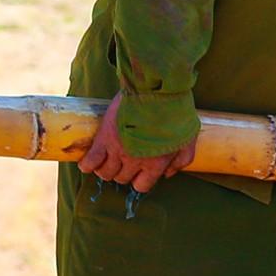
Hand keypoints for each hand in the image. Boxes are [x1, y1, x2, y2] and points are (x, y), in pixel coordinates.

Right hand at [78, 92, 195, 194]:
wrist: (157, 89)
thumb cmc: (175, 112)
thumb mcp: (188, 138)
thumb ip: (181, 160)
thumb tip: (168, 174)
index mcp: (156, 164)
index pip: (141, 186)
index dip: (140, 180)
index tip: (139, 171)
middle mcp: (135, 161)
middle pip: (122, 178)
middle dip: (123, 172)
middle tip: (124, 160)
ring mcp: (118, 151)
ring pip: (105, 173)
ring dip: (105, 169)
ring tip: (108, 160)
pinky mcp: (104, 138)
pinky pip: (89, 162)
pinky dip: (88, 165)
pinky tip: (90, 162)